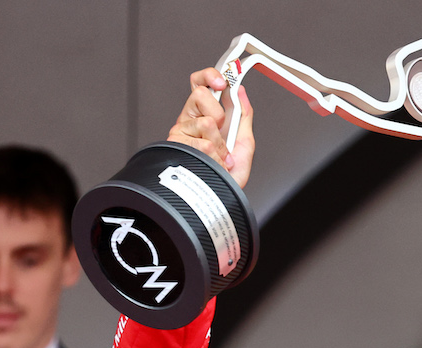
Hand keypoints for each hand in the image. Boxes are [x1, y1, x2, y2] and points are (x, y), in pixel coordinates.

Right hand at [168, 67, 254, 188]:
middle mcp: (191, 119)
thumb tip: (241, 91)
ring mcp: (182, 131)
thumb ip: (244, 114)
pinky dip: (213, 156)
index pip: (201, 84)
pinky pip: (202, 141)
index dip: (210, 75)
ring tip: (218, 157)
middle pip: (200, 94)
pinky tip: (210, 164)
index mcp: (205, 114)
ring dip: (219, 143)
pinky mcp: (177, 145)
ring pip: (205, 121)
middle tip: (220, 132)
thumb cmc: (228, 175)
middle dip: (218, 113)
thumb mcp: (244, 142)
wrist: (218, 197)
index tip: (223, 81)